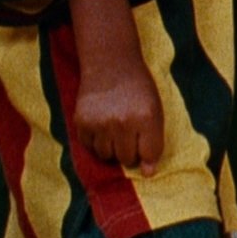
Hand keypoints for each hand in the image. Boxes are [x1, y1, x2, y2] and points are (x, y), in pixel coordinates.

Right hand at [74, 53, 163, 173]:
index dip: (148, 152)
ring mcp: (100, 123)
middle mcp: (122, 123)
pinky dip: (95, 140)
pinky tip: (100, 124)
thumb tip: (148, 174)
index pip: (149, 154)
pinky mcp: (82, 122)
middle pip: (127, 159)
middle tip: (129, 131)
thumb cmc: (138, 88)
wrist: (110, 63)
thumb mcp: (154, 109)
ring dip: (111, 147)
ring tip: (114, 127)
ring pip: (106, 156)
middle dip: (130, 150)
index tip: (145, 145)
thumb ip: (154, 141)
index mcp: (146, 117)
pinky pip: (89, 147)